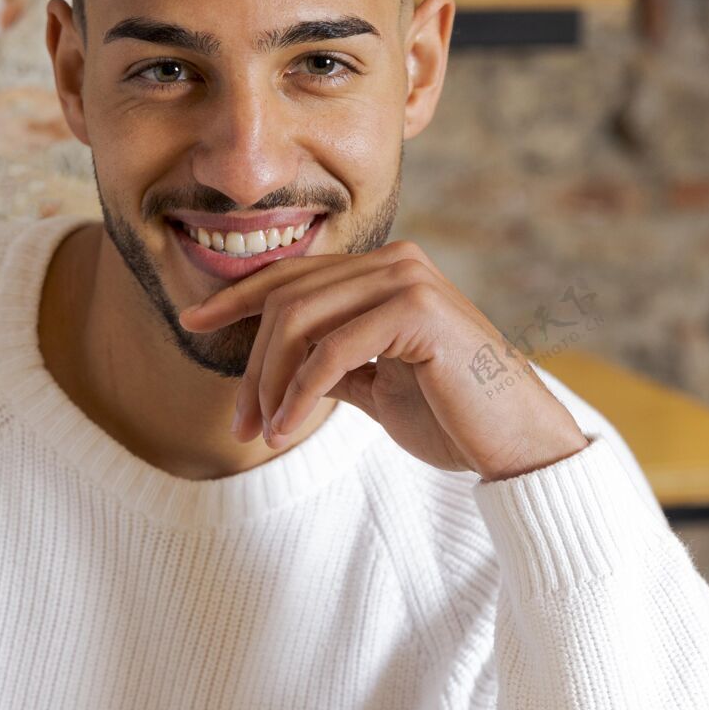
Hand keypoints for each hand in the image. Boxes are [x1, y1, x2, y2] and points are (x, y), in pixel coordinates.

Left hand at [179, 239, 589, 481]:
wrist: (515, 447)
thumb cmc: (452, 419)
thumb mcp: (375, 388)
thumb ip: (332, 365)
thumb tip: (277, 367)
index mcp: (385, 272)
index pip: (294, 276)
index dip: (235, 297)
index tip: (192, 322)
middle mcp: (396, 262)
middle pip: (287, 299)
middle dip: (251, 365)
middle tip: (238, 424)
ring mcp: (408, 279)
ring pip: (300, 320)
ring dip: (270, 383)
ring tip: (261, 434)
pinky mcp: (417, 310)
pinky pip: (332, 349)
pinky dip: (300, 392)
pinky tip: (286, 428)